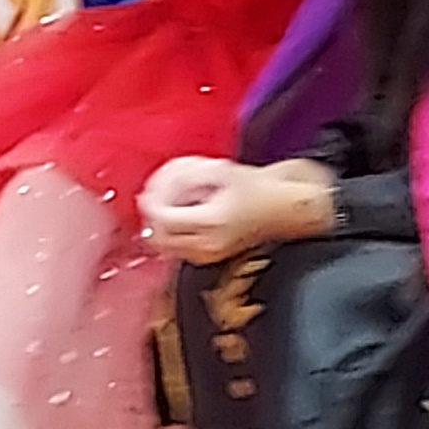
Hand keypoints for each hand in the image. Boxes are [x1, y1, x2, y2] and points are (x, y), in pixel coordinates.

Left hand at [143, 156, 304, 264]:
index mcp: (211, 222)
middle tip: (156, 198)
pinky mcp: (207, 258)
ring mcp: (207, 256)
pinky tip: (182, 216)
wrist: (279, 208)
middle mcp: (207, 245)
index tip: (148, 191)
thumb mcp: (217, 170)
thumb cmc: (255, 188)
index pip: (162, 220)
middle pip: (158, 238)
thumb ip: (182, 178)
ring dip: (160, 226)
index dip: (150, 203)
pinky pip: (175, 249)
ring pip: (164, 246)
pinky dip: (171, 233)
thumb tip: (153, 189)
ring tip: (171, 206)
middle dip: (152, 216)